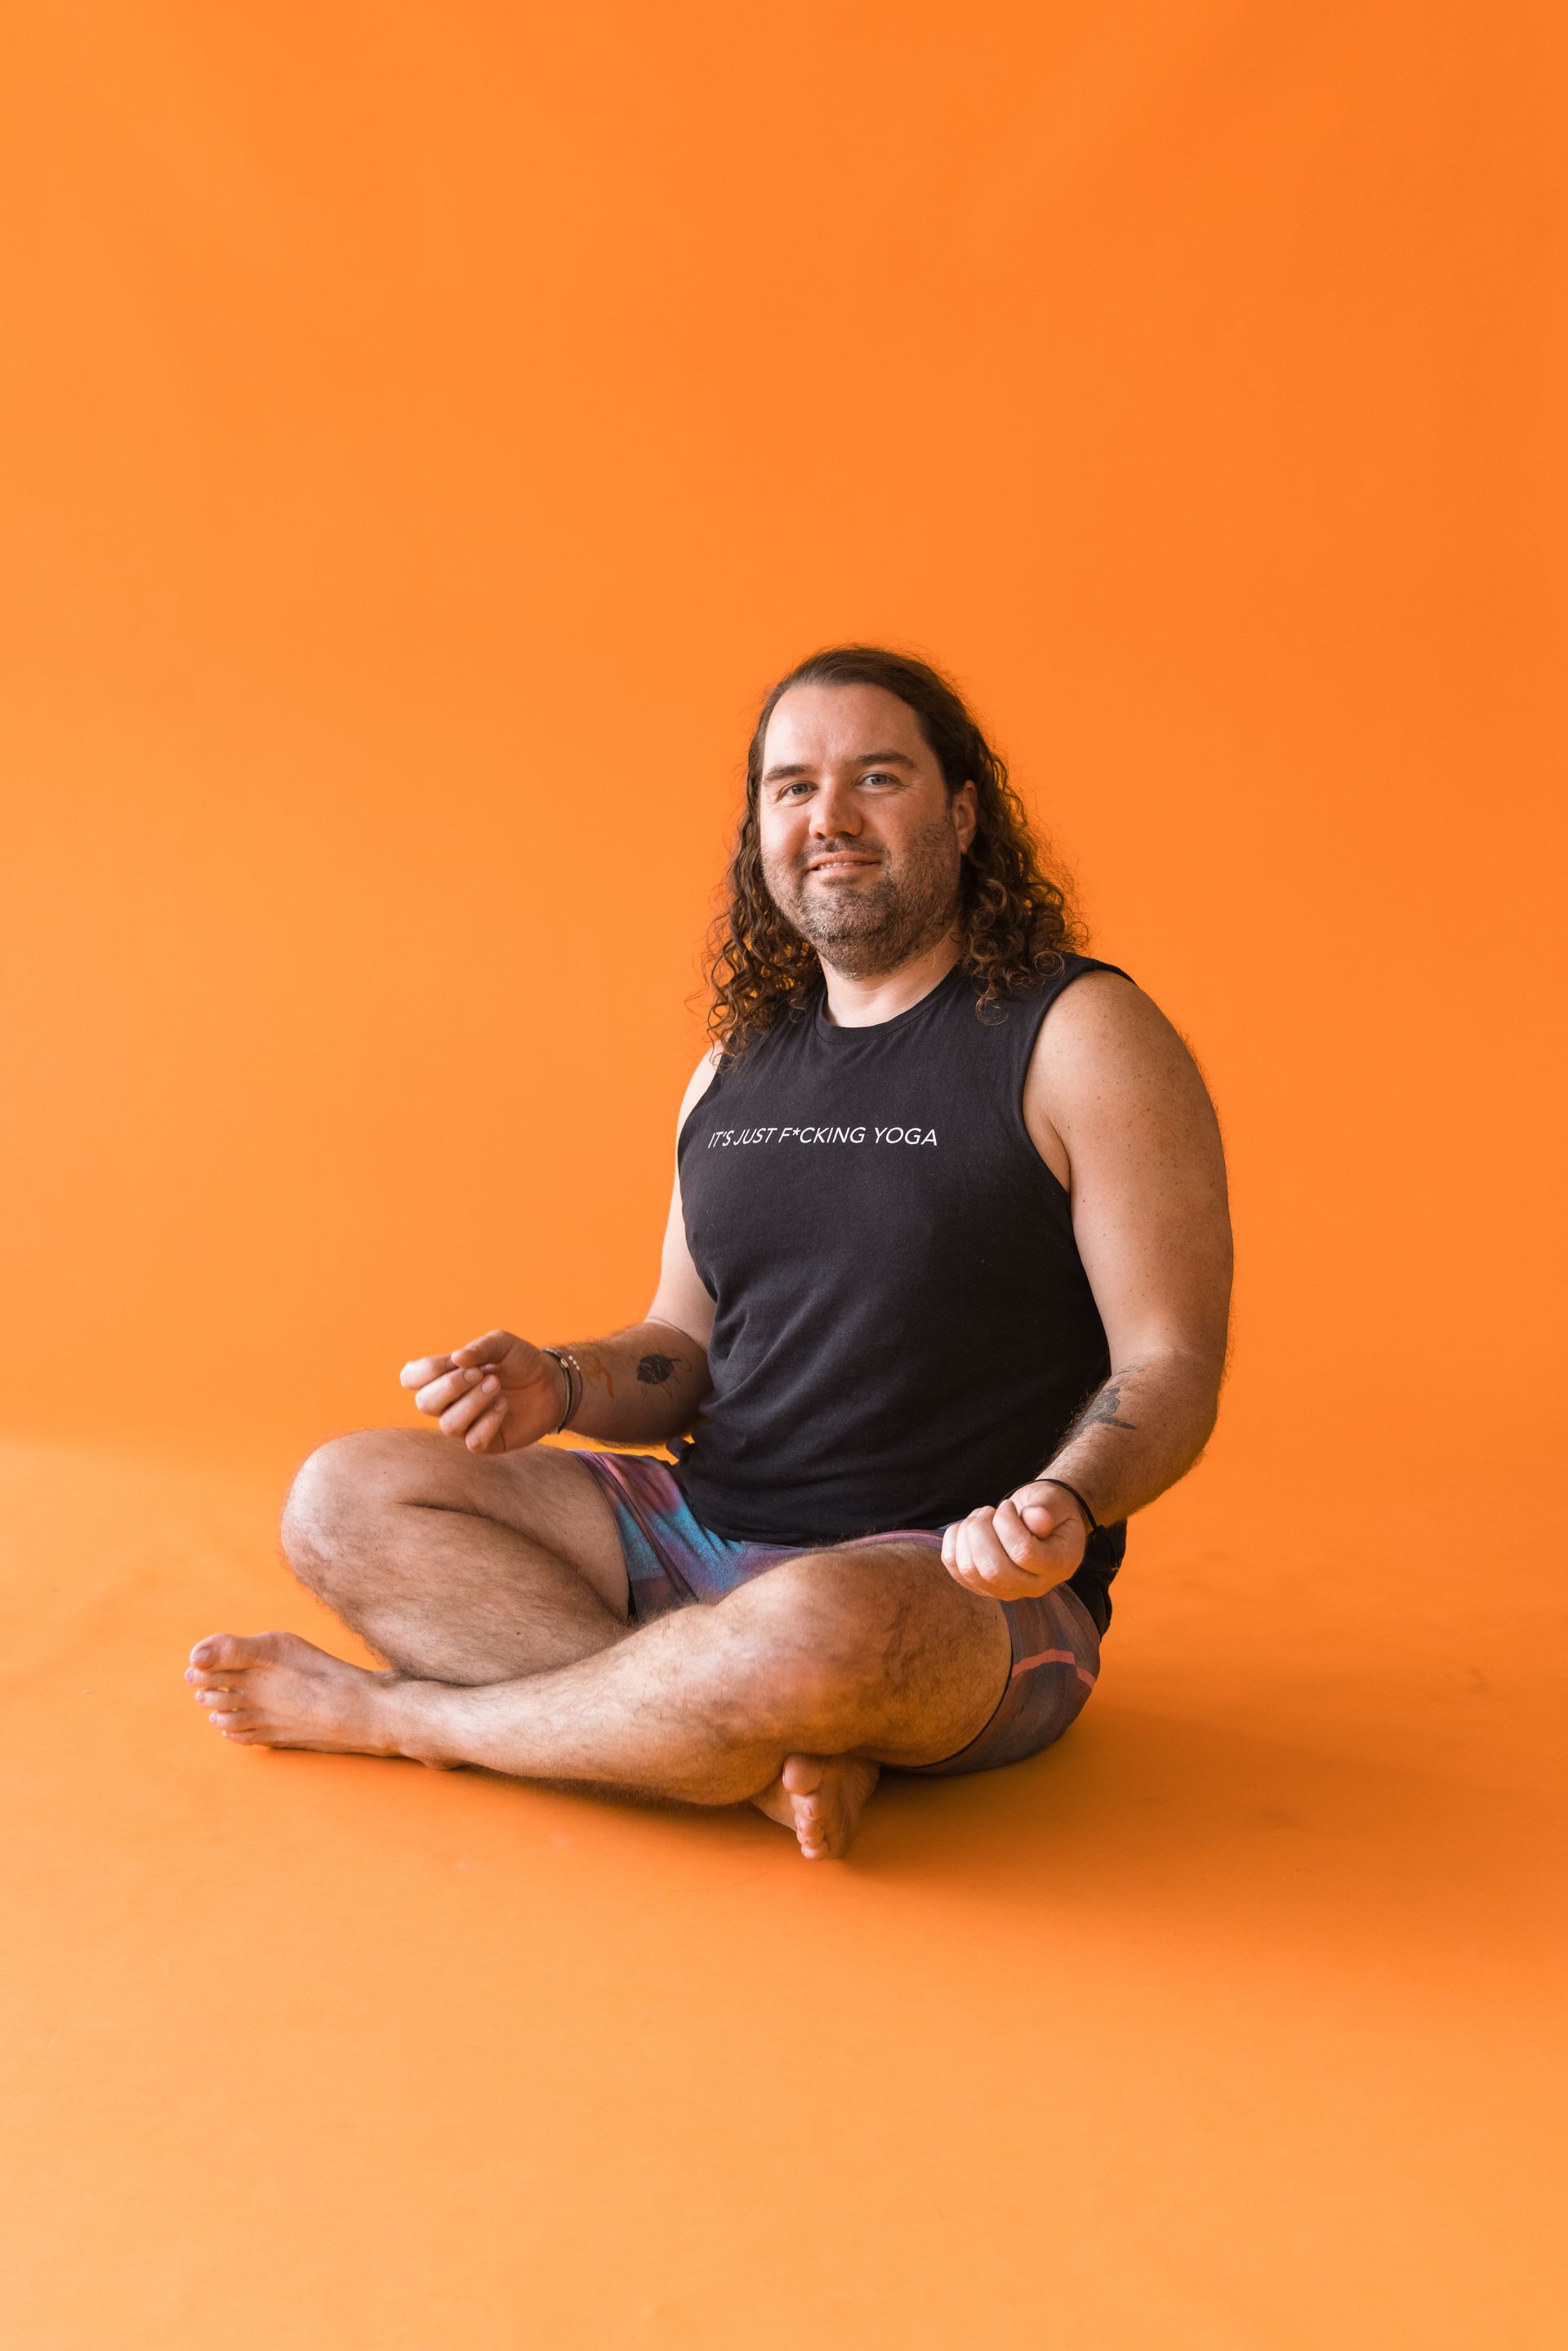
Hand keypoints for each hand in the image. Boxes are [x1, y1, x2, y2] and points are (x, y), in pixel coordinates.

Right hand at [398, 1328, 566, 1454]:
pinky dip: (489, 1421)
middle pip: (424, 1403)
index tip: (455, 1360)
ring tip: (496, 1386)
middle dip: (451, 1386)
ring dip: (473, 1402)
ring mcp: (465, 1424)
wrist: (552, 1383)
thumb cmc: (520, 1361)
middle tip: (480, 1373)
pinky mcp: (485, 1442)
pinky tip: (504, 1406)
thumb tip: (456, 1359)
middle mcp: (448, 1403)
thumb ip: (480, 1348)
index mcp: (444, 1376)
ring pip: (448, 1425)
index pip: (410, 1378)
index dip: (427, 1370)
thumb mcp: (503, 1344)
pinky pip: (473, 1441)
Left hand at [941, 1481, 1088, 1600]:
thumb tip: (1037, 1517)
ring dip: (967, 1535)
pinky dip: (953, 1543)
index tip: (1007, 1506)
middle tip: (989, 1511)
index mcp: (1058, 1564)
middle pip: (994, 1570)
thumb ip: (1046, 1510)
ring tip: (981, 1517)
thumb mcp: (1055, 1502)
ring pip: (971, 1571)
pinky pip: (957, 1571)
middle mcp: (1035, 1586)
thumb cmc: (1050, 1510)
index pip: (1023, 1553)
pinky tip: (966, 1528)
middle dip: (981, 1531)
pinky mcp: (985, 1587)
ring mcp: (1008, 1591)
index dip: (1007, 1523)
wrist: (1043, 1523)